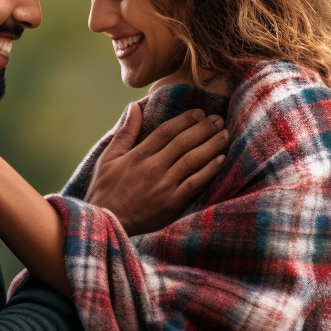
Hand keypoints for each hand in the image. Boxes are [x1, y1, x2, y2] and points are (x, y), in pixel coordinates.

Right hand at [85, 103, 227, 234]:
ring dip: (211, 145)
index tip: (200, 112)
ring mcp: (164, 186)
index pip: (167, 131)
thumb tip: (134, 107)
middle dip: (204, 128)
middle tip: (218, 119)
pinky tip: (221, 159)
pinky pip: (195, 183)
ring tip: (224, 135)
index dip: (186, 119)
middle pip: (184, 142)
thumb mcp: (108, 158)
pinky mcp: (172, 203)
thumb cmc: (106, 190)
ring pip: (193, 160)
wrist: (106, 223)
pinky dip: (209, 170)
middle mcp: (153, 167)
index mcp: (139, 155)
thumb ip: (125, 133)